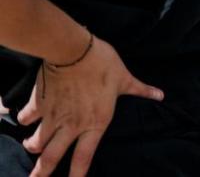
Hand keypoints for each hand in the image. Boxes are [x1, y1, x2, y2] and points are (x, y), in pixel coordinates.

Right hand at [18, 35, 163, 176]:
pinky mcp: (39, 104)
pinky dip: (24, 120)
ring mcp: (52, 116)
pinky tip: (25, 120)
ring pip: (37, 143)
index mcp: (94, 122)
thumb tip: (160, 95)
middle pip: (51, 158)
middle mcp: (71, 125)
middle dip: (41, 173)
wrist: (72, 50)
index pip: (84, 157)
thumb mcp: (125, 79)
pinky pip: (26, 118)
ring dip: (33, 147)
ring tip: (33, 148)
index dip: (77, 175)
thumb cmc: (103, 64)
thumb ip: (140, 90)